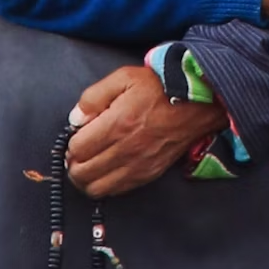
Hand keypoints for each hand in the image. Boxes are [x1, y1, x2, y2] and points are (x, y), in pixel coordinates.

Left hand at [66, 60, 221, 194]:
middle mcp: (126, 150)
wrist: (196, 103)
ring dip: (86, 179)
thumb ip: (93, 97)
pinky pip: (116, 191)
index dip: (71, 143)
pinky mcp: (148, 174)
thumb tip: (75, 120)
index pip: (77, 149)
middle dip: (74, 164)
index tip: (78, 135)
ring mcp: (137, 166)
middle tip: (79, 151)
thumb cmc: (159, 87)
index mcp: (117, 124)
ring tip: (90, 163)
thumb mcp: (123, 77)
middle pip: (82, 173)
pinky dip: (105, 184)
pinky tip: (107, 169)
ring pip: (96, 188)